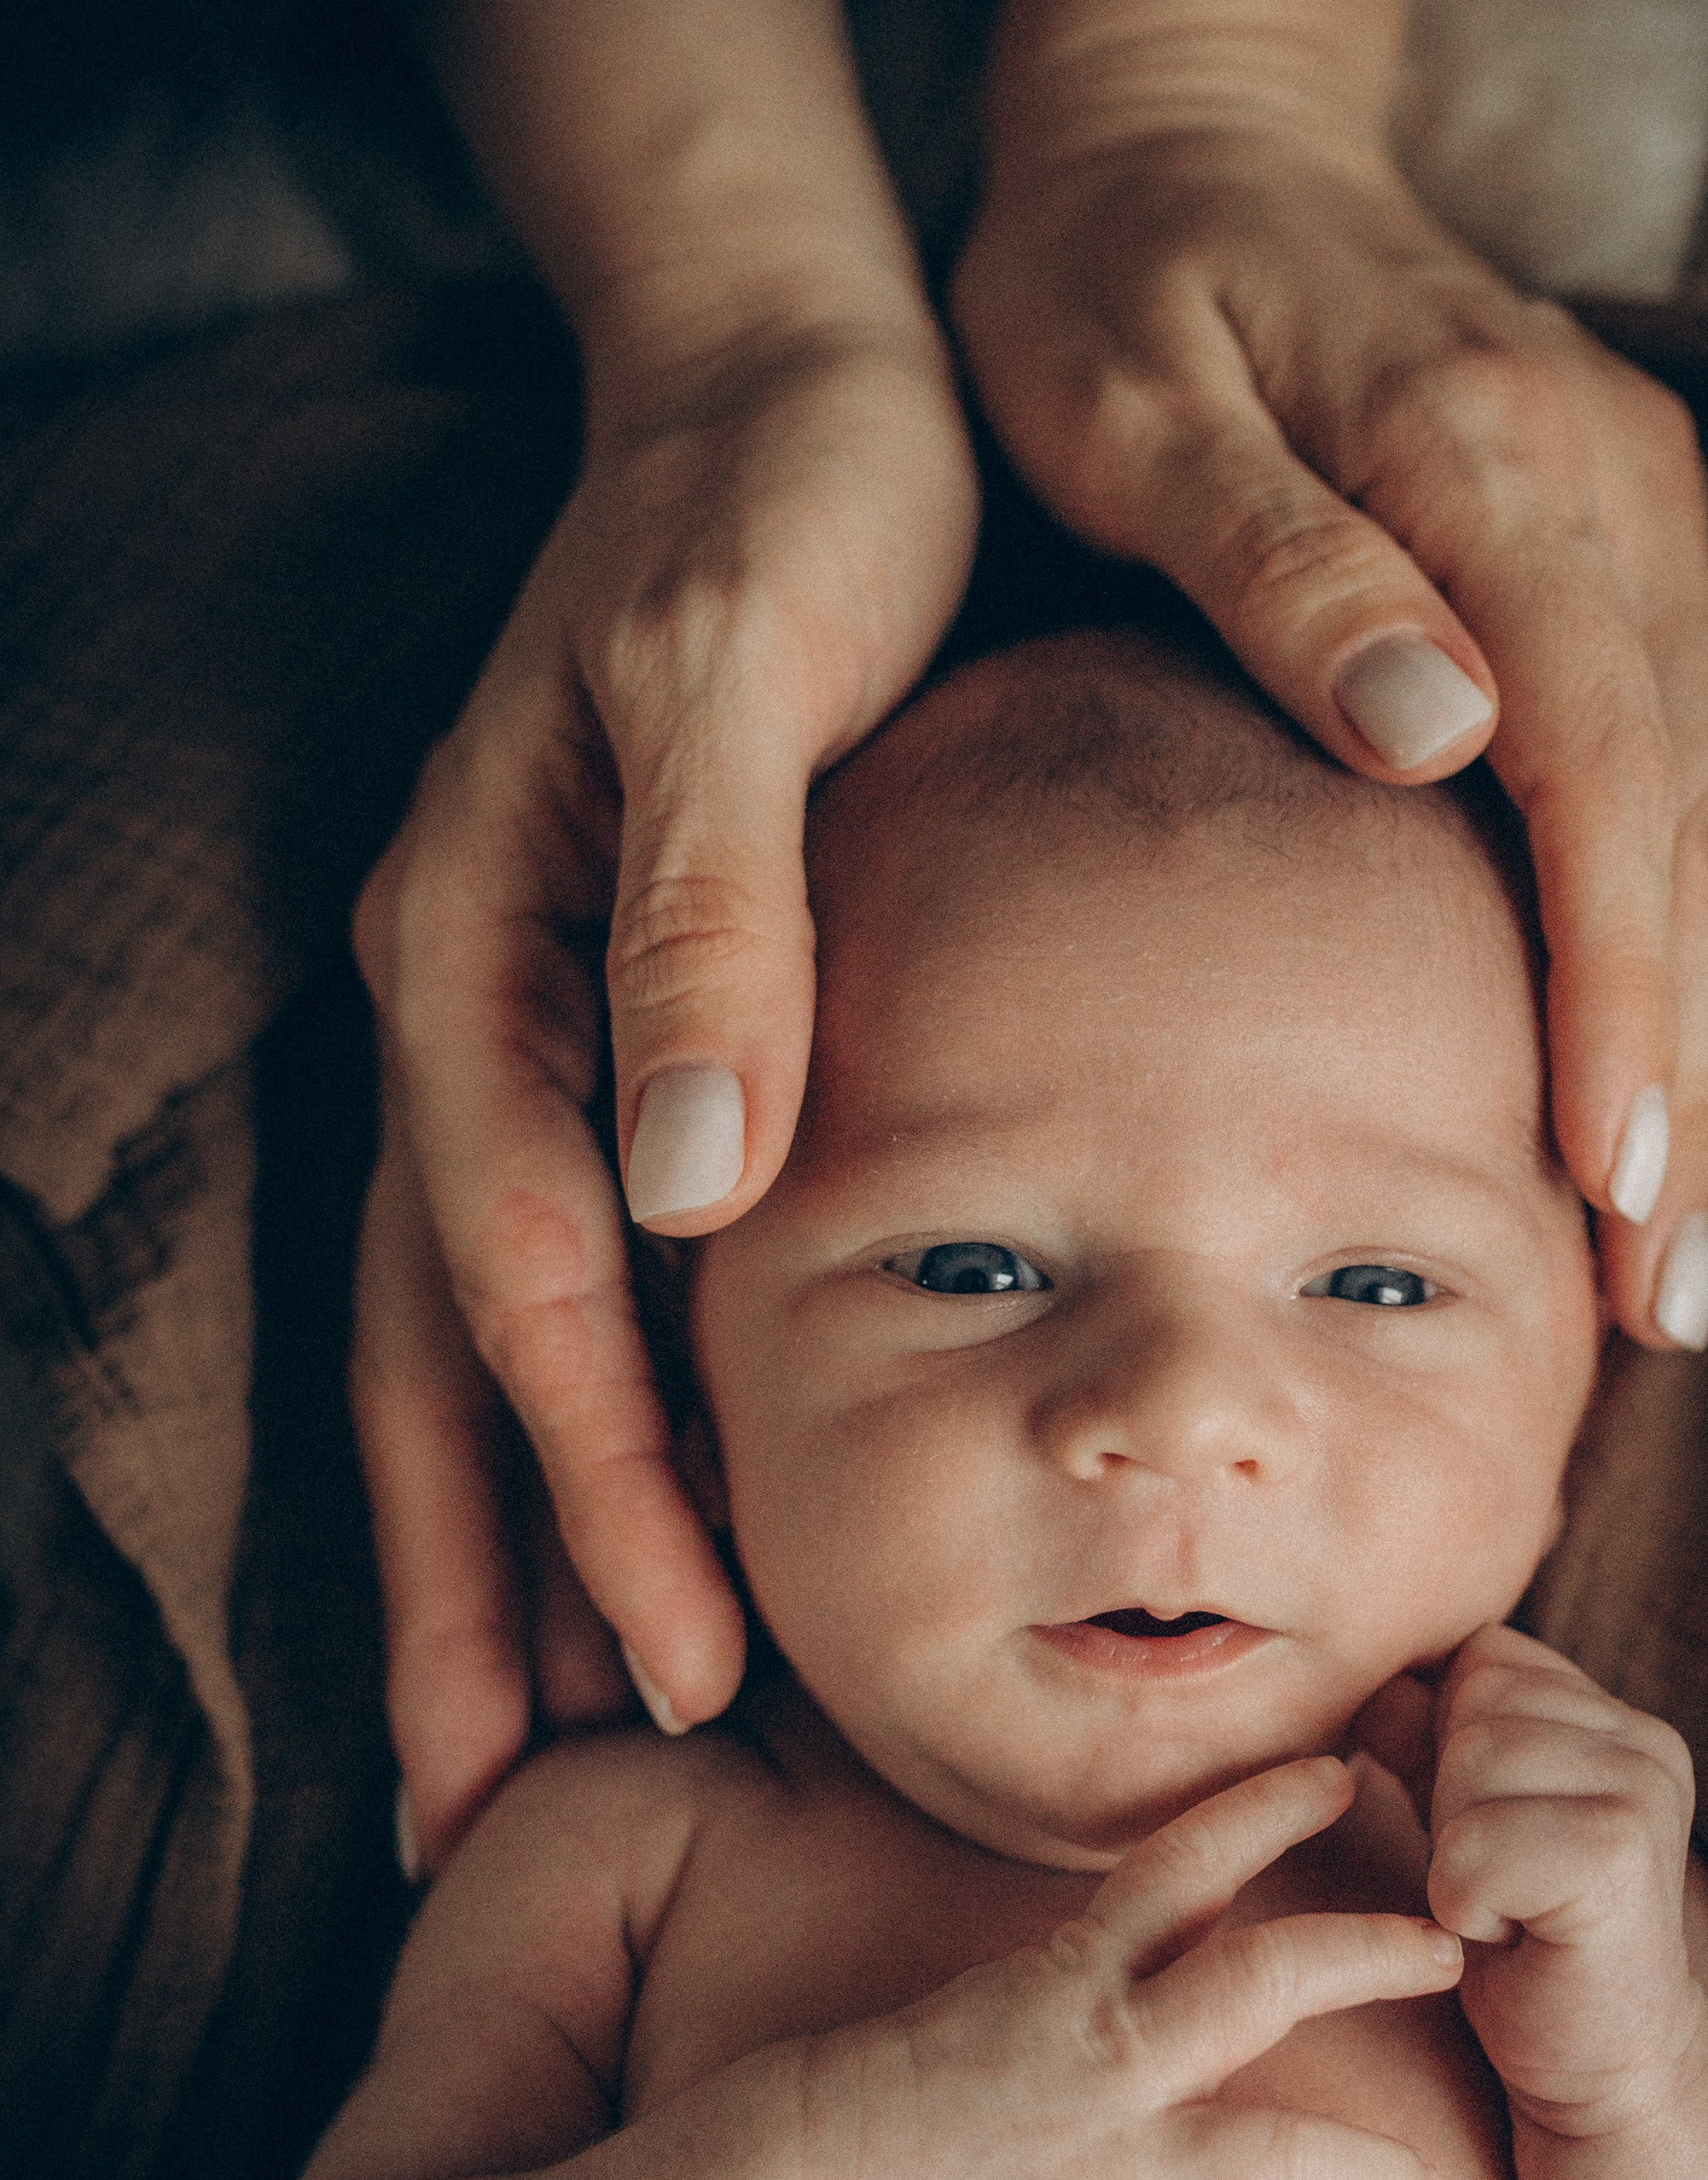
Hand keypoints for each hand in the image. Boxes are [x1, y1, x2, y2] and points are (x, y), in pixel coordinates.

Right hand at [352, 313, 979, 1866]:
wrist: (781, 370)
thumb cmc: (791, 516)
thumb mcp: (742, 676)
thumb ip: (707, 923)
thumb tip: (682, 1187)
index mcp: (488, 954)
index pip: (532, 1285)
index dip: (596, 1491)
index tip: (683, 1674)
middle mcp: (463, 1010)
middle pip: (444, 1356)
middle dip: (478, 1587)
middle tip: (498, 1809)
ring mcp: (504, 1022)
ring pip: (469, 1339)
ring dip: (495, 1541)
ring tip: (520, 1737)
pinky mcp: (581, 1020)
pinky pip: (538, 1267)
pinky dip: (561, 1421)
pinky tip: (614, 1527)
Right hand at [801, 1756, 1458, 2179]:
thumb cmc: (925, 2078)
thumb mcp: (1022, 1983)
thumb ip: (1125, 1944)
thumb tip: (1224, 1880)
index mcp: (1076, 1979)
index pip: (1183, 1862)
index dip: (1268, 1808)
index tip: (1346, 1773)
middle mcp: (1107, 2063)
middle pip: (1263, 1983)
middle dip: (1369, 1956)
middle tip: (1452, 1951)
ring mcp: (1111, 2177)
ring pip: (1269, 2157)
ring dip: (1364, 2171)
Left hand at [953, 115, 1707, 1347]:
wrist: (1184, 123)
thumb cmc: (1109, 275)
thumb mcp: (1134, 400)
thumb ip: (1279, 565)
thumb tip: (1438, 731)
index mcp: (1491, 455)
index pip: (1598, 765)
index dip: (1616, 984)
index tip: (1603, 1170)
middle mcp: (1609, 485)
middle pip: (1696, 819)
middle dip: (1684, 1068)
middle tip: (1657, 1288)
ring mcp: (1637, 510)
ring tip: (1674, 1246)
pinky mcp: (1620, 544)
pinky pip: (1694, 774)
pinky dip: (1693, 943)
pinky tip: (1675, 1090)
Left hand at [1426, 1628, 1707, 2136]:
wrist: (1605, 2076)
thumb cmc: (1530, 1950)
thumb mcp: (1468, 1825)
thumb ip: (1430, 1742)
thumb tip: (1378, 1680)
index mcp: (1620, 1723)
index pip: (1485, 1659)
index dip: (1452, 1747)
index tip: (1496, 1835)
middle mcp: (1647, 1744)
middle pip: (1472, 1705)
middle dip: (1452, 1803)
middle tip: (1504, 1885)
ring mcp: (1642, 1795)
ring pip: (1468, 1764)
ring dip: (1456, 1856)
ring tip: (1511, 1909)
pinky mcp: (1617, 1858)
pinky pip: (1472, 1846)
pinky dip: (1463, 1904)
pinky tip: (1514, 1939)